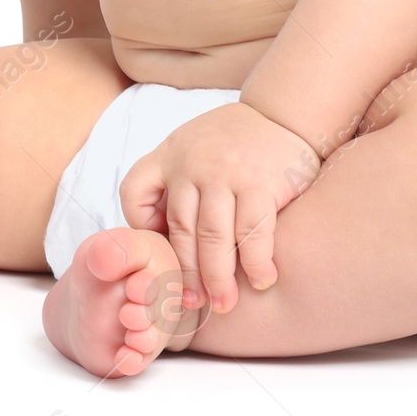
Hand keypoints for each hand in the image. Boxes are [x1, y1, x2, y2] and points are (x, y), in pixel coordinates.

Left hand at [119, 100, 320, 311]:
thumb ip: (175, 181)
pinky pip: (252, 234)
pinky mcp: (260, 184)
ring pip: (213, 237)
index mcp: (170, 154)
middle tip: (193, 303)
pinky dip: (255, 263)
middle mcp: (193, 163)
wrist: (282, 112)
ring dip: (218, 278)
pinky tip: (260, 279)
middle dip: (186, 272)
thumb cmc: (234, 141)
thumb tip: (160, 234)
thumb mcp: (191, 147)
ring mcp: (226, 173)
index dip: (138, 223)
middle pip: (180, 228)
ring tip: (224, 303)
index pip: (134, 189)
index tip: (156, 248)